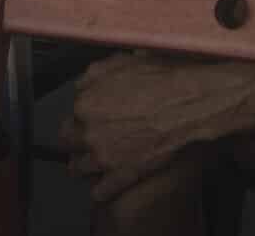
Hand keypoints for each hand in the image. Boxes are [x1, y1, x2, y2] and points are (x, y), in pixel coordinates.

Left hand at [56, 53, 222, 203]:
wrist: (187, 104)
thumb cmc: (160, 80)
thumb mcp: (122, 63)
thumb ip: (95, 74)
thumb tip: (82, 84)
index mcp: (86, 103)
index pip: (69, 116)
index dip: (80, 119)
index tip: (87, 122)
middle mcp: (89, 131)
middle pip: (67, 144)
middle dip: (75, 143)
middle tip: (87, 142)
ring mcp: (103, 156)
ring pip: (78, 169)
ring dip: (84, 167)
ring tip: (94, 165)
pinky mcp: (121, 176)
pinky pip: (99, 192)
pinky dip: (101, 190)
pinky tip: (105, 186)